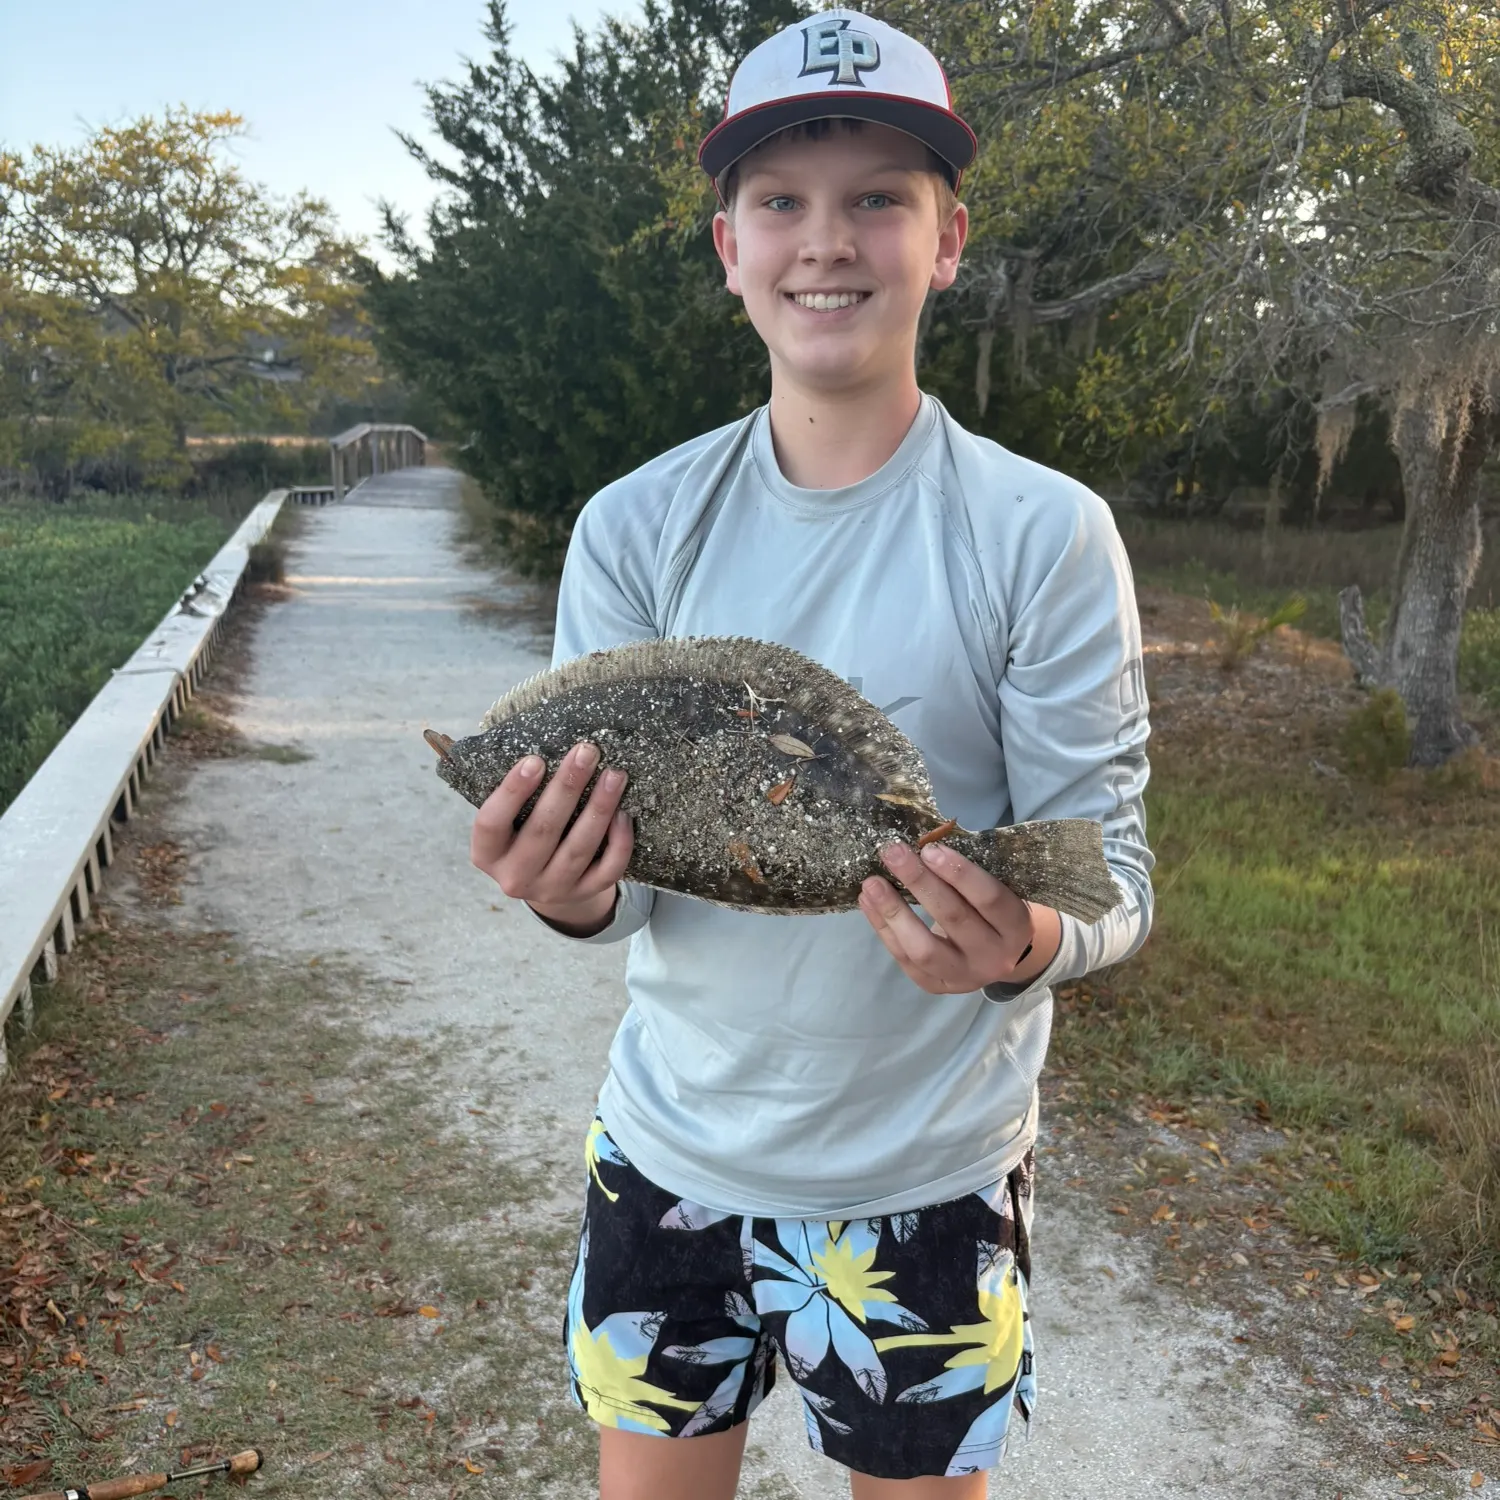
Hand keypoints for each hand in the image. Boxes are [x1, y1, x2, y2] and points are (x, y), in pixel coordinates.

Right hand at [470, 741, 632, 933]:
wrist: (545, 881)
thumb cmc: (523, 835)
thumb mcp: (507, 822)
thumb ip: (517, 795)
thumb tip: (548, 743)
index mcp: (487, 854)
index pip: (491, 823)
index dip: (512, 792)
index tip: (535, 760)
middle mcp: (515, 876)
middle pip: (542, 830)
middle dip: (567, 787)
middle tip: (587, 752)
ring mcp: (551, 889)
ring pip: (579, 848)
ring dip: (599, 808)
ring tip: (614, 775)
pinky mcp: (583, 894)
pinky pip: (607, 870)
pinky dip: (619, 842)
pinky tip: (624, 814)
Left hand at [858, 841, 1061, 995]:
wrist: (996, 955)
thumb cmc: (992, 910)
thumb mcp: (997, 889)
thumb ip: (967, 873)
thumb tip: (921, 844)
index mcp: (1017, 926)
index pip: (989, 898)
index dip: (959, 873)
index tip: (929, 848)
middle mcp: (995, 957)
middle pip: (954, 918)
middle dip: (920, 882)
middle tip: (893, 852)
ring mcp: (964, 976)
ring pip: (923, 948)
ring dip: (894, 912)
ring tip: (872, 883)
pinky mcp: (936, 986)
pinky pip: (904, 959)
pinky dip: (883, 928)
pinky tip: (868, 902)